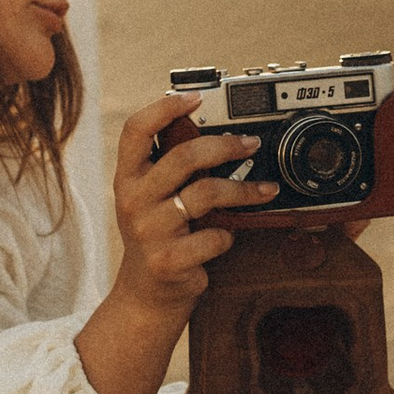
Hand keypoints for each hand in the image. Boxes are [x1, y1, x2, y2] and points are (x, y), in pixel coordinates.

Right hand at [76, 101, 276, 393]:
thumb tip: (215, 130)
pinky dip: (229, 236)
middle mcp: (133, 201)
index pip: (136, 130)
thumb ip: (169, 168)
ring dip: (244, 190)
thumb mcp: (151, 199)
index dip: (164, 107)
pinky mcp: (169, 261)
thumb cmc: (157, 237)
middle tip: (251, 144)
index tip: (196, 98)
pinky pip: (215, 236)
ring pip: (207, 194)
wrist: (147, 295)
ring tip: (265, 190)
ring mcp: (150, 232)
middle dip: (226, 145)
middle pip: (184, 156)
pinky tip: (228, 238)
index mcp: (127, 178)